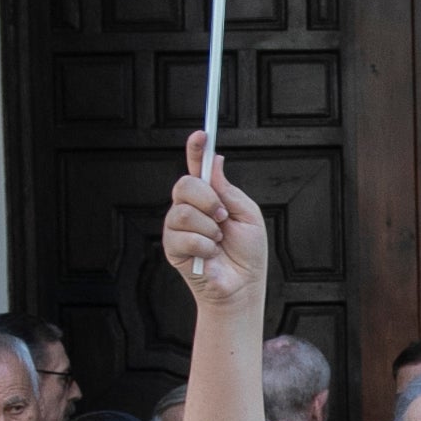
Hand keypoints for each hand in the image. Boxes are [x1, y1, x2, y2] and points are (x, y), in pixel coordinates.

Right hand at [163, 131, 269, 304]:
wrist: (242, 286)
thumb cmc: (247, 253)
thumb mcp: (247, 215)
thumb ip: (228, 190)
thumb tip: (215, 161)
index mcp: (209, 197)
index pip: (197, 167)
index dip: (196, 149)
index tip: (202, 134)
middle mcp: (190, 208)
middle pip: (184, 184)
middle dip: (206, 198)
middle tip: (222, 215)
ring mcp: (178, 228)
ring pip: (182, 212)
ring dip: (208, 227)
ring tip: (218, 240)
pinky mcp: (173, 248)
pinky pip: (183, 236)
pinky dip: (204, 245)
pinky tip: (211, 254)